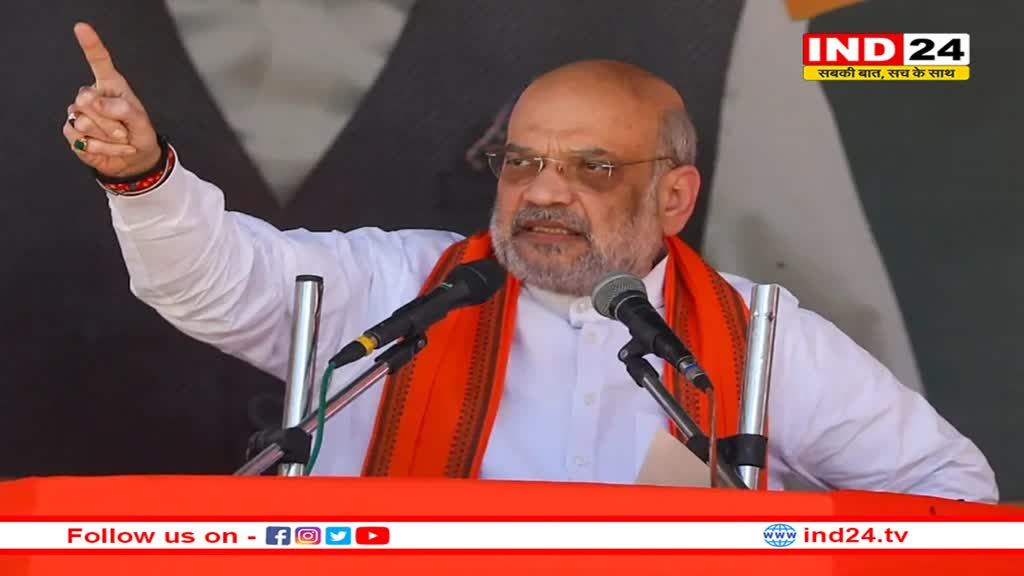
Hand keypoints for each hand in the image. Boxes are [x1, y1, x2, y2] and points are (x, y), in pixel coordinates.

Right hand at [62, 23, 161, 178]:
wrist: (135, 159)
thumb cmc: (139, 134)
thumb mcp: (141, 122)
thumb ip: (122, 109)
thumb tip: (95, 101)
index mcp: (110, 85)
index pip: (99, 61)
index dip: (90, 45)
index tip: (81, 28)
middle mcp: (91, 95)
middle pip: (87, 100)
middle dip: (110, 121)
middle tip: (124, 130)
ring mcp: (78, 113)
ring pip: (84, 122)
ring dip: (108, 137)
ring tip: (119, 138)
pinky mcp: (72, 132)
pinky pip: (83, 140)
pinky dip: (103, 149)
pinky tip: (112, 148)